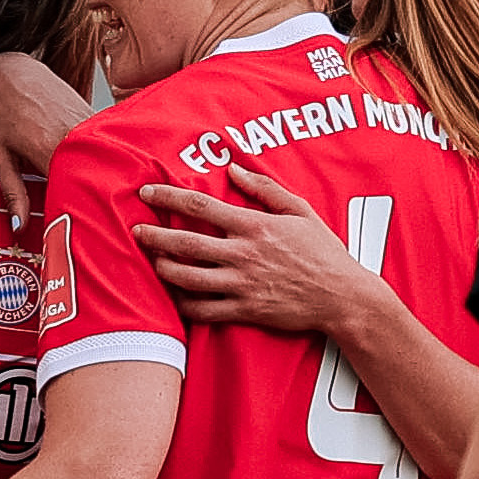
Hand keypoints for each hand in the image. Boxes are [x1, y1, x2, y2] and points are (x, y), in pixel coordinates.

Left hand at [0, 51, 91, 238]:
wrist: (13, 75)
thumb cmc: (3, 118)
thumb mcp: (1, 159)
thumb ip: (13, 193)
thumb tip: (19, 228)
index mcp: (50, 149)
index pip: (73, 190)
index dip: (79, 212)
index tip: (83, 231)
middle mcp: (74, 136)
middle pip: (94, 178)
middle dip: (98, 201)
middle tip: (106, 224)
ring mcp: (88, 124)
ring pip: (104, 162)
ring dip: (105, 181)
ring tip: (114, 203)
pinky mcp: (94, 117)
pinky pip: (105, 146)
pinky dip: (106, 162)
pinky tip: (109, 176)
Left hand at [138, 164, 383, 332]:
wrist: (343, 297)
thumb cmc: (324, 252)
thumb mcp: (300, 211)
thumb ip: (265, 188)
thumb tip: (233, 167)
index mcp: (255, 226)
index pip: (200, 207)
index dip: (168, 198)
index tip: (147, 193)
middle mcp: (244, 255)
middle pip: (185, 243)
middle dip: (154, 236)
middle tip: (135, 231)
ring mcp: (242, 285)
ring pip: (188, 278)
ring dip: (163, 269)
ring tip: (152, 262)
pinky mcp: (245, 310)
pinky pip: (203, 310)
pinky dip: (183, 303)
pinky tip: (174, 295)